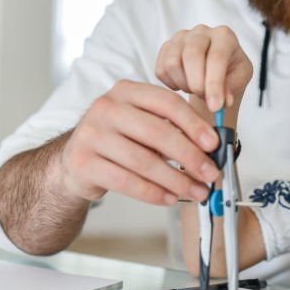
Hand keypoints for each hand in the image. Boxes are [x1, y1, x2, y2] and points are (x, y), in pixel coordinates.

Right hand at [58, 80, 219, 205]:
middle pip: (158, 132)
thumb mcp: (142, 123)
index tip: (214, 144)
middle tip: (211, 173)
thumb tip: (211, 149)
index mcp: (127, 91)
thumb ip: (172, 128)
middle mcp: (106, 107)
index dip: (194, 124)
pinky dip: (153, 193)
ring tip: (197, 191)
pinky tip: (170, 198)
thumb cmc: (118, 140)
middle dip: (190, 156)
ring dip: (176, 180)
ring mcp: (92, 134)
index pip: (167, 103)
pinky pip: (126, 181)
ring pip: (144, 161)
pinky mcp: (84, 162)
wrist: (75, 160)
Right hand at [155, 25, 254, 112]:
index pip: (217, 57)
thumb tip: (223, 101)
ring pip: (172, 63)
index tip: (215, 107)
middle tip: (204, 99)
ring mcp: (181, 37)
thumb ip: (232, 90)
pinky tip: (185, 85)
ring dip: (184, 84)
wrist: (214, 70)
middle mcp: (201, 31)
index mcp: (224, 36)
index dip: (214, 84)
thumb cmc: (230, 73)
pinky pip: (161, 70)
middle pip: (191, 55)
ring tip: (196, 89)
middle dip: (196, 84)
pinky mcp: (166, 47)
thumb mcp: (239, 81)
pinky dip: (171, 84)